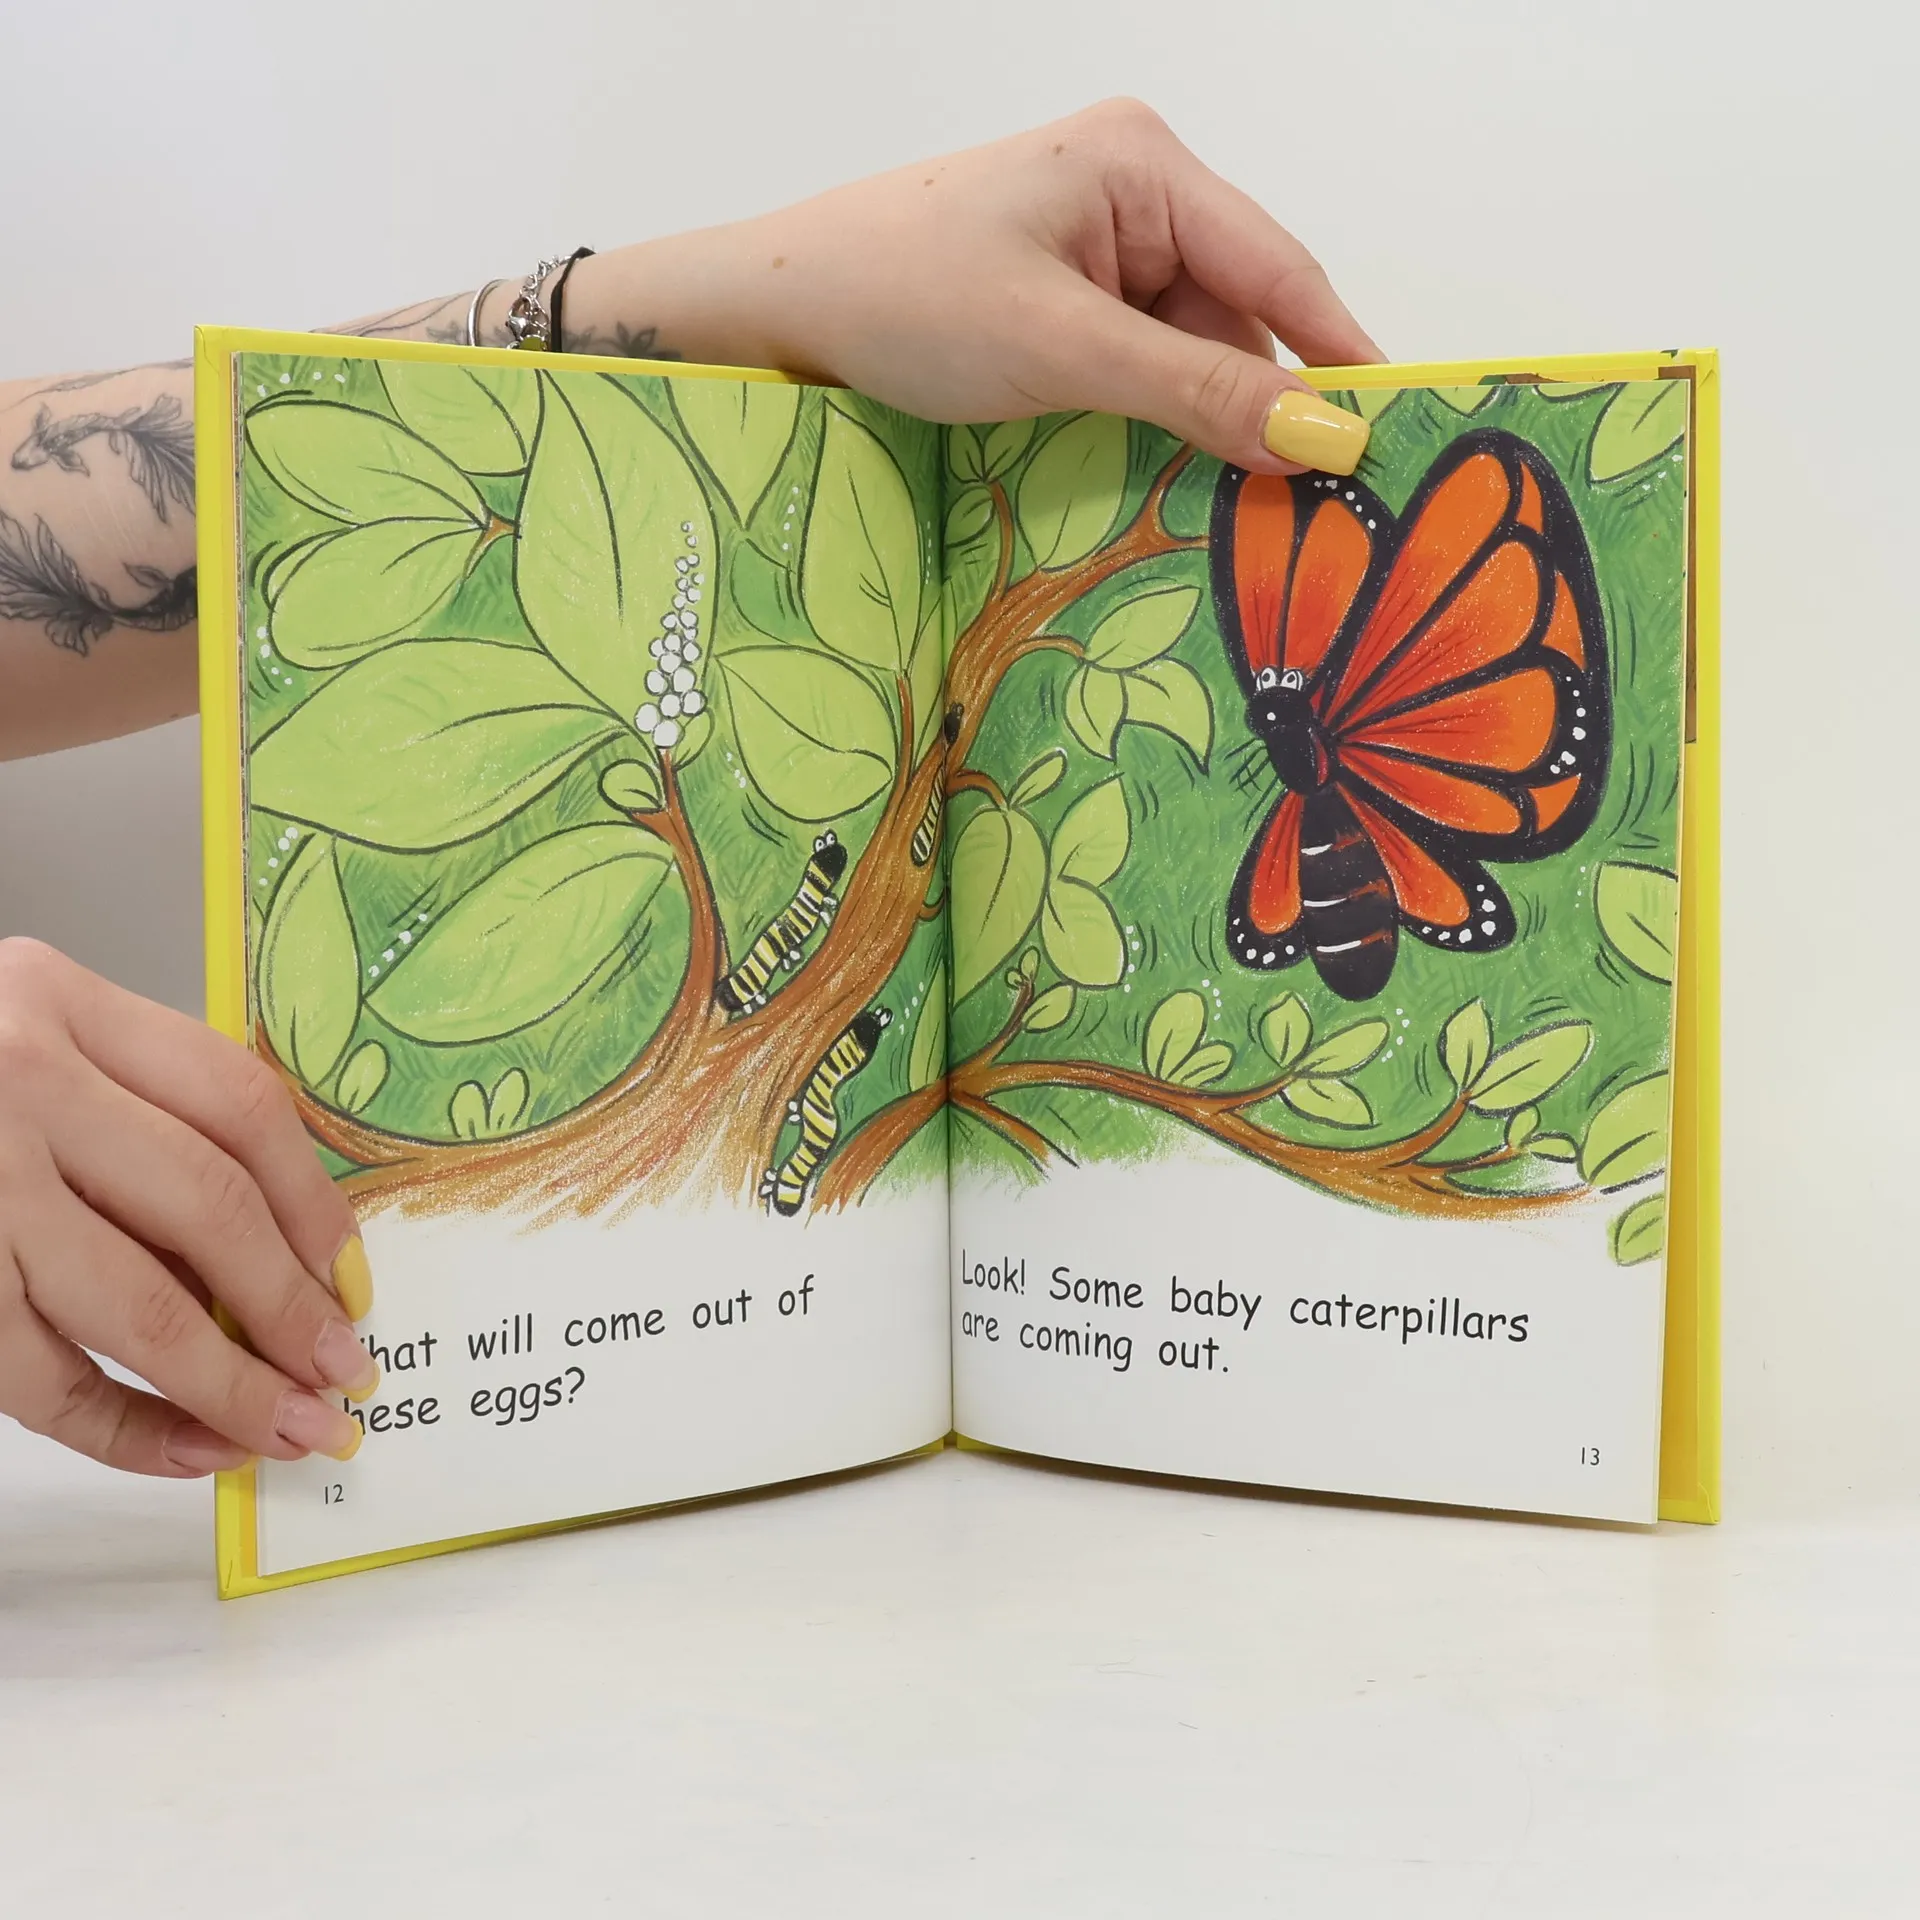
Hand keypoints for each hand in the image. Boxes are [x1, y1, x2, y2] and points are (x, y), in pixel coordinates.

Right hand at [0, 939, 375, 1475]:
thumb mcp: (32, 1049)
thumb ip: (132, 1117)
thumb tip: (278, 1256)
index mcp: (60, 1002)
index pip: (239, 1106)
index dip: (315, 1206)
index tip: (356, 1282)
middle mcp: (17, 1081)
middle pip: (206, 1207)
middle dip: (290, 1308)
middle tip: (343, 1375)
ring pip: (138, 1302)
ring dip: (230, 1384)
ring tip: (291, 1430)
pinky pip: (41, 1377)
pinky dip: (125, 1427)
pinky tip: (190, 1449)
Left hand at [568, 98, 1383, 475]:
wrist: (770, 311)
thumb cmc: (901, 298)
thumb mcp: (1063, 349)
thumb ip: (1199, 391)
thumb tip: (1325, 437)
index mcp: (1142, 162)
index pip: (1278, 266)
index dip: (1340, 357)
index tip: (1396, 437)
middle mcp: (1131, 188)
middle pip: (1238, 310)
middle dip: (1264, 403)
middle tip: (1312, 509)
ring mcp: (1092, 241)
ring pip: (1189, 345)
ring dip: (1206, 421)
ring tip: (1238, 510)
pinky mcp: (1058, 292)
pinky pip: (1138, 358)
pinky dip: (1155, 416)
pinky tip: (1167, 476)